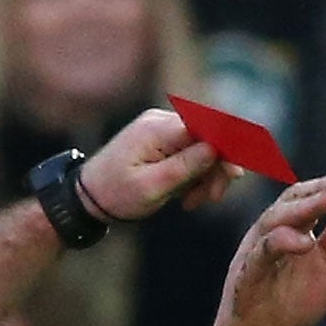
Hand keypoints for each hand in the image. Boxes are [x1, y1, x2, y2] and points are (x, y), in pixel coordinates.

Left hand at [79, 107, 223, 220]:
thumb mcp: (152, 187)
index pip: (206, 127)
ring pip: (202, 149)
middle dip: (215, 169)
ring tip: (193, 202)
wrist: (88, 197)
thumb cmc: (115, 194)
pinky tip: (186, 196)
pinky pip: (190, 154)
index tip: (236, 172)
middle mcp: (161, 122)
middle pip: (208, 138)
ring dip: (205, 177)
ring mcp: (161, 131)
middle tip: (212, 198)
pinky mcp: (161, 142)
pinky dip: (193, 175)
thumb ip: (186, 166)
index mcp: (158, 130)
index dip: (227, 147)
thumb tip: (217, 148)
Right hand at [215, 171, 325, 325]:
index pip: (307, 196)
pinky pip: (258, 258)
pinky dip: (279, 245)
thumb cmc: (289, 302)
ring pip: (271, 223)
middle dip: (318, 188)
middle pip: (289, 201)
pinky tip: (304, 243)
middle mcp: (267, 235)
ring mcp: (253, 256)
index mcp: (287, 227)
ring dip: (301, 209)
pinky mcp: (243, 281)